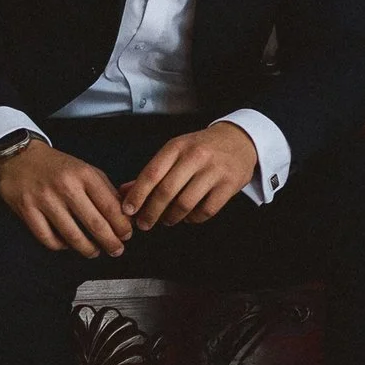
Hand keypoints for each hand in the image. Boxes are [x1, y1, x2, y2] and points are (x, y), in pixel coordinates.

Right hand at [0, 143, 131, 257]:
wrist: (20, 156)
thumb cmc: (58, 167)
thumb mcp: (86, 170)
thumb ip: (105, 191)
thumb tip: (124, 216)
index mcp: (84, 174)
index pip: (110, 206)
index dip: (122, 225)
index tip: (127, 235)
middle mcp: (66, 186)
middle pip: (94, 223)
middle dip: (110, 242)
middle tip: (117, 250)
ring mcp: (44, 199)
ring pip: (72, 235)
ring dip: (87, 249)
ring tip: (95, 252)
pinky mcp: (26, 209)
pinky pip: (48, 238)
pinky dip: (60, 246)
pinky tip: (68, 245)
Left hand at [120, 121, 259, 229]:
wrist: (240, 140)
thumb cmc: (201, 148)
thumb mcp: (175, 152)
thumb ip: (151, 173)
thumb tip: (124, 193)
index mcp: (177, 147)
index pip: (152, 173)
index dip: (137, 195)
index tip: (128, 211)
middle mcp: (195, 156)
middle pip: (167, 191)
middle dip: (151, 212)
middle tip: (144, 224)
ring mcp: (214, 171)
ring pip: (185, 203)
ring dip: (171, 218)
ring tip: (166, 221)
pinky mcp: (230, 184)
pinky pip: (206, 210)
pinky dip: (193, 219)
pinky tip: (188, 217)